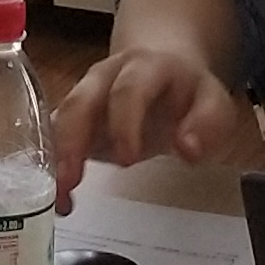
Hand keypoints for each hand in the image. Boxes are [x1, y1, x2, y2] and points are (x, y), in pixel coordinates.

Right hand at [48, 46, 248, 208]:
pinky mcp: (73, 114)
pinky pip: (54, 135)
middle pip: (80, 101)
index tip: (127, 162)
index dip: (124, 124)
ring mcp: (84, 93)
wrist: (165, 67)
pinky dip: (52, 164)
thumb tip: (188, 149)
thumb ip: (208, 123)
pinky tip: (59, 195)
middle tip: (69, 181)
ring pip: (60, 119)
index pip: (129, 89)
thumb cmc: (188, 92)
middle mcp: (106, 75)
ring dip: (56, 158)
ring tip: (60, 197)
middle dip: (71, 141)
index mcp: (145, 67)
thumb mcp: (213, 101)